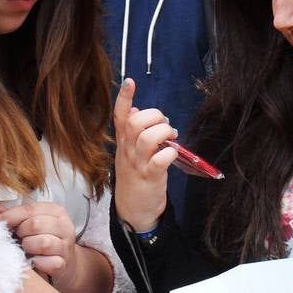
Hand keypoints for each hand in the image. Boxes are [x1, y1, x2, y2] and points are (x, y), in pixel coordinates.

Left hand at [0, 201, 76, 282]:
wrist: (64, 262)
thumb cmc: (44, 240)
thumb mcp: (32, 223)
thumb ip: (16, 215)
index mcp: (56, 211)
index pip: (30, 209)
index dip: (11, 215)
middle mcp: (64, 226)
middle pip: (35, 224)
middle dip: (21, 232)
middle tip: (19, 238)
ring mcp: (65, 246)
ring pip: (42, 243)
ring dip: (29, 247)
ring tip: (26, 249)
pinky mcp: (63, 263)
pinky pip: (46, 262)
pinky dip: (36, 263)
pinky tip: (34, 261)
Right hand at [113, 78, 177, 231]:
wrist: (134, 210)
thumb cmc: (135, 177)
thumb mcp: (129, 151)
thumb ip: (132, 131)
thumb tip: (136, 108)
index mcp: (124, 143)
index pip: (120, 116)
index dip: (124, 98)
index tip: (130, 81)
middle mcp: (128, 151)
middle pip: (135, 123)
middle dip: (154, 116)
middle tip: (165, 124)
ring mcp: (138, 164)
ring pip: (147, 138)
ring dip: (163, 132)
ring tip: (172, 137)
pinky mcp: (150, 177)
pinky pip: (159, 161)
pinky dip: (169, 153)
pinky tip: (173, 153)